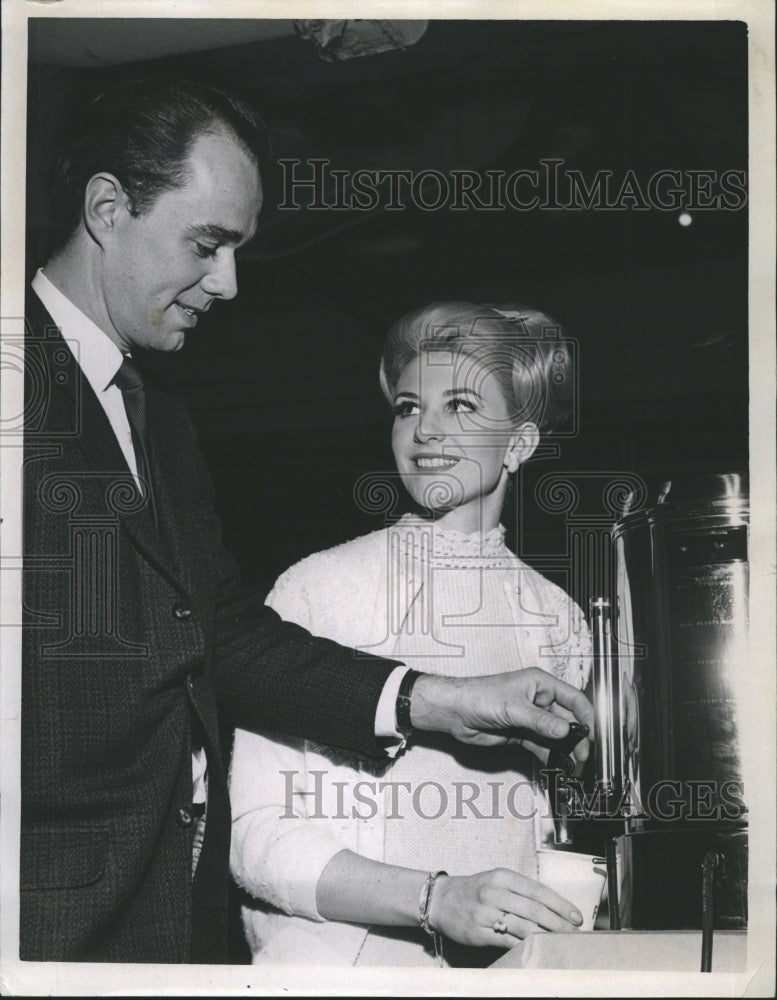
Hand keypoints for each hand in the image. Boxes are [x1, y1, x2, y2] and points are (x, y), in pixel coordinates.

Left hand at [410, 667, 593, 765]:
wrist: (455, 712)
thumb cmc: (479, 696)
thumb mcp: (513, 708)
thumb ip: (540, 721)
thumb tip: (566, 731)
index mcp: (540, 683)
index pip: (573, 698)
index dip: (585, 716)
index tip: (591, 735)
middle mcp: (538, 699)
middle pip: (566, 720)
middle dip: (575, 738)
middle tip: (580, 756)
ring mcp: (530, 718)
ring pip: (555, 736)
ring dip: (564, 750)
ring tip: (571, 766)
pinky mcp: (521, 733)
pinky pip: (541, 745)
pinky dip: (549, 755)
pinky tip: (556, 766)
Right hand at [428, 868, 582, 948]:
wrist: (441, 900)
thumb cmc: (474, 890)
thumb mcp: (496, 881)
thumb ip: (520, 892)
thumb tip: (552, 909)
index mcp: (502, 876)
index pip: (538, 890)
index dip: (560, 905)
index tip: (576, 917)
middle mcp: (494, 892)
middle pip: (534, 910)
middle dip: (558, 924)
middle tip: (574, 934)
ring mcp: (485, 913)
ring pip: (523, 927)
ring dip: (546, 937)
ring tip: (561, 943)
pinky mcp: (478, 932)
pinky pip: (507, 942)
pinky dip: (525, 946)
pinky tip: (538, 949)